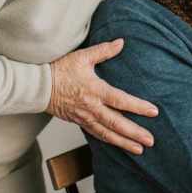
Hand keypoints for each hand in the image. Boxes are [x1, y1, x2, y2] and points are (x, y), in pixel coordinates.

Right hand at [46, 39, 158, 154]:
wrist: (37, 87)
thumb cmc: (59, 70)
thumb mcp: (82, 56)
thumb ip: (104, 51)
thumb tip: (121, 42)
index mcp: (95, 90)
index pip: (121, 100)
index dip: (138, 107)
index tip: (154, 112)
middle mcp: (92, 107)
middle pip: (117, 124)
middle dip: (135, 133)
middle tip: (150, 141)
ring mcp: (85, 117)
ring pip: (107, 134)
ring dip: (124, 142)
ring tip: (139, 149)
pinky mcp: (79, 122)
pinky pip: (96, 134)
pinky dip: (109, 141)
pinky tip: (119, 144)